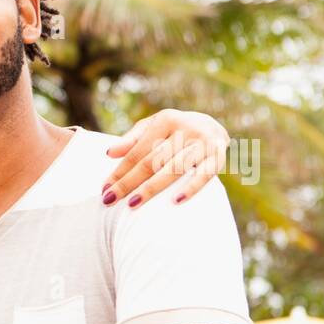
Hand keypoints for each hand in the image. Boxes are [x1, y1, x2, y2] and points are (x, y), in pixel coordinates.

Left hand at [103, 109, 228, 208]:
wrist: (213, 126)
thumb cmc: (174, 130)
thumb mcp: (153, 127)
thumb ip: (132, 139)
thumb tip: (109, 153)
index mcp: (166, 120)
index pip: (138, 151)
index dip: (120, 171)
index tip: (104, 189)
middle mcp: (186, 129)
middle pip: (152, 161)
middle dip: (129, 182)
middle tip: (110, 200)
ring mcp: (203, 143)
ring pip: (173, 169)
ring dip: (152, 188)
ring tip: (133, 204)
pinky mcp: (218, 156)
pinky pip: (204, 175)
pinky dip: (191, 188)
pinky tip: (175, 202)